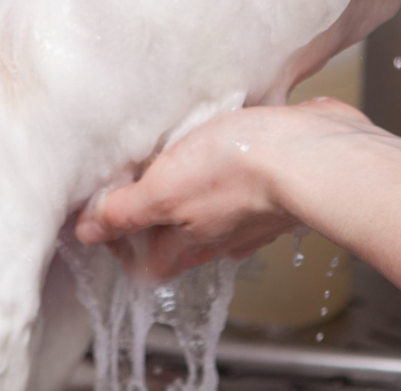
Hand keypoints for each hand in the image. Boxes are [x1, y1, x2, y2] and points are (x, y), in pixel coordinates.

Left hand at [74, 98, 380, 278]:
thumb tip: (87, 230)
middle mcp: (221, 235)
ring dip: (192, 186)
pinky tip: (222, 136)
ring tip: (174, 150)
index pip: (145, 263)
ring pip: (211, 209)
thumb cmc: (242, 169)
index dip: (120, 241)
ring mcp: (252, 211)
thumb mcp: (164, 189)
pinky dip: (230, 163)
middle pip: (177, 237)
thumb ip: (125, 212)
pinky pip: (245, 179)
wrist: (313, 150)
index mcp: (189, 243)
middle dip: (153, 212)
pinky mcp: (276, 179)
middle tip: (134, 176)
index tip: (103, 211)